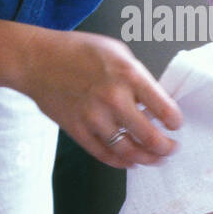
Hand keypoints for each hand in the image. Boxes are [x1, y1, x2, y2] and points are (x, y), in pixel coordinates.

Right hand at [17, 28, 181, 167]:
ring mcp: (94, 117)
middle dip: (166, 147)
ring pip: (128, 151)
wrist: (37, 59)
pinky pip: (104, 154)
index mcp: (128, 75)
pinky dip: (120, 162)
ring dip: (146, 159)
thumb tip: (155, 100)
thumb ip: (137, 77)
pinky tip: (129, 161)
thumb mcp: (116, 52)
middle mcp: (113, 98)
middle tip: (171, 148)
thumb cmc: (77, 51)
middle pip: (150, 137)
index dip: (175, 122)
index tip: (176, 125)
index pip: (164, 108)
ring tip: (155, 159)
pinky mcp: (77, 130)